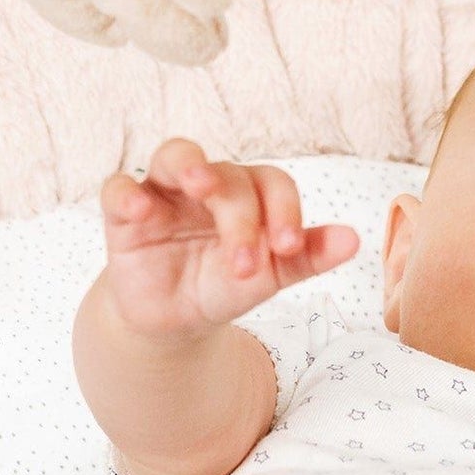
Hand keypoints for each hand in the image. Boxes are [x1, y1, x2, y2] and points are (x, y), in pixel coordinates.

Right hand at [97, 138, 357, 340]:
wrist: (175, 320)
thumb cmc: (225, 284)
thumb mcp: (270, 276)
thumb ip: (307, 256)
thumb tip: (355, 240)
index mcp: (250, 194)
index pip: (273, 183)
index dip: (285, 210)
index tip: (289, 248)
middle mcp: (209, 184)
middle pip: (228, 173)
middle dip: (241, 214)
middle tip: (246, 261)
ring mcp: (165, 193)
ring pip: (175, 155)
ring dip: (190, 164)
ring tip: (200, 184)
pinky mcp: (125, 214)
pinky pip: (119, 188)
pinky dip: (127, 193)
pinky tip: (141, 209)